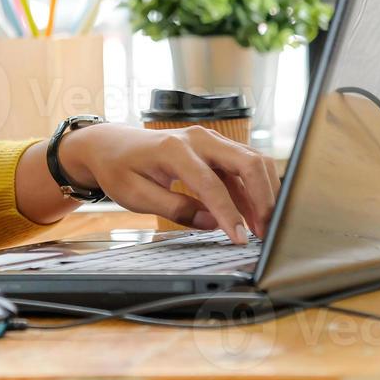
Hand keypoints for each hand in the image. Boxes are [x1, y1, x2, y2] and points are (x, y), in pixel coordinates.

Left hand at [58, 123, 278, 244]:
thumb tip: (211, 224)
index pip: (212, 185)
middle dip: (263, 198)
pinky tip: (251, 216)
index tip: (241, 240)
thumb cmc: (120, 169)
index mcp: (174, 149)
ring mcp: (209, 140)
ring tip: (263, 228)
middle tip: (267, 231)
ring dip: (263, 193)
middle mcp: (198, 139)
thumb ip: (174, 209)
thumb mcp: (136, 196)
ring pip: (252, 161)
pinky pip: (242, 166)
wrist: (111, 145)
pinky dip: (252, 190)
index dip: (229, 215)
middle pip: (247, 162)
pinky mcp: (214, 148)